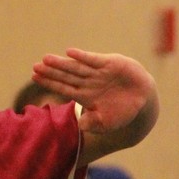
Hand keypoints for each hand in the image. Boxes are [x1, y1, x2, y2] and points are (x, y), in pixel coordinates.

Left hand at [32, 49, 153, 134]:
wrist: (144, 99)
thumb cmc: (122, 112)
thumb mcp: (108, 122)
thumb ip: (94, 123)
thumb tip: (81, 125)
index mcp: (85, 95)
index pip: (63, 87)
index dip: (49, 82)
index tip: (34, 77)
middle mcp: (88, 82)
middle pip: (66, 76)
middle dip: (51, 71)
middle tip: (35, 66)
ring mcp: (98, 72)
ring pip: (76, 67)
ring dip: (62, 63)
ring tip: (46, 59)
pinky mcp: (110, 64)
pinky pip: (93, 60)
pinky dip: (83, 57)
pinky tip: (69, 52)